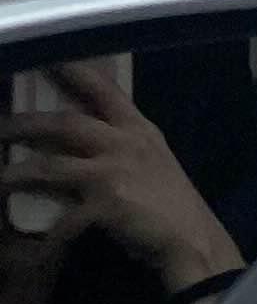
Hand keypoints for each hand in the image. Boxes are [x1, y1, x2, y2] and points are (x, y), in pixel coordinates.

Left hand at [1, 64, 242, 303]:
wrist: (191, 239)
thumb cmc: (169, 200)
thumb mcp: (150, 158)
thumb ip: (120, 142)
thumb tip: (83, 134)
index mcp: (137, 127)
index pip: (102, 88)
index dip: (71, 71)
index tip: (44, 57)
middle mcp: (125, 142)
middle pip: (65, 122)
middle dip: (24, 123)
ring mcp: (114, 172)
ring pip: (51, 165)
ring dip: (14, 172)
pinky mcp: (106, 204)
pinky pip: (63, 217)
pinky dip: (44, 233)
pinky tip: (29, 245)